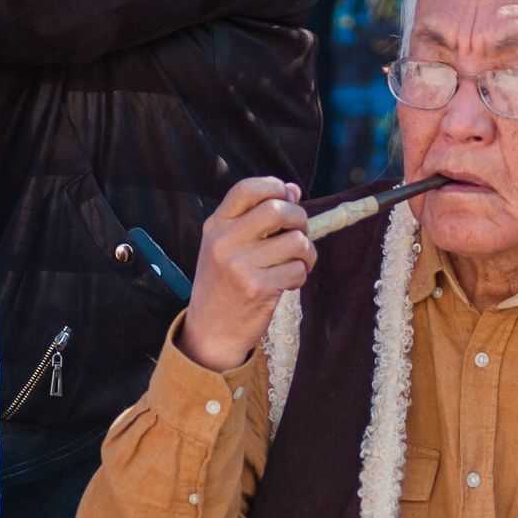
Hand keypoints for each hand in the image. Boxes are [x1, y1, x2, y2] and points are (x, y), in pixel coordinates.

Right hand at [177, 177, 315, 370]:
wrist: (211, 331)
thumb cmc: (224, 283)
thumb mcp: (227, 245)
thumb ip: (256, 217)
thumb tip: (293, 189)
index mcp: (216, 225)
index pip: (246, 188)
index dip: (274, 186)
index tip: (286, 197)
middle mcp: (224, 242)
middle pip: (277, 209)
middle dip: (300, 219)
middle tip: (298, 234)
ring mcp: (240, 266)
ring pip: (296, 241)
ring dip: (306, 252)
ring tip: (296, 263)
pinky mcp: (258, 289)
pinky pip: (298, 270)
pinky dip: (300, 275)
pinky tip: (287, 283)